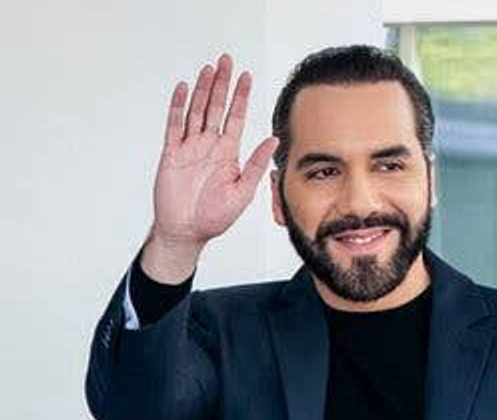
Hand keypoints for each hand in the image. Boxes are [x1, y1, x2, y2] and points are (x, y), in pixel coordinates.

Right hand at [143, 53, 277, 282]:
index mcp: (228, 153)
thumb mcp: (244, 191)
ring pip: (196, 111)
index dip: (240, 96)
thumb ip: (257, 165)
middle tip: (226, 60)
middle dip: (222, 84)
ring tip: (209, 68)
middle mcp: (209, 146)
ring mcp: (190, 148)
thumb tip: (274, 140)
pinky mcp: (172, 154)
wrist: (187, 231)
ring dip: (202, 89)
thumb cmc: (215, 217)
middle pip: (216, 107)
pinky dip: (178, 106)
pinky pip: (174, 126)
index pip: (236, 117)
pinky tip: (183, 88)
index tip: (246, 76)